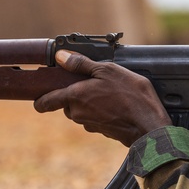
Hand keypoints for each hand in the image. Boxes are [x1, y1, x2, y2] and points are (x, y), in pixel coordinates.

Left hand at [34, 50, 171, 145]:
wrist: (149, 125)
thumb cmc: (130, 96)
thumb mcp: (107, 70)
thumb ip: (82, 64)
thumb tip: (60, 57)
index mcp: (74, 97)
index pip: (45, 103)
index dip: (40, 99)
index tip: (40, 95)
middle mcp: (78, 113)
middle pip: (67, 104)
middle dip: (76, 95)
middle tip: (92, 83)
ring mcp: (90, 124)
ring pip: (82, 111)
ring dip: (91, 102)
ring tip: (110, 92)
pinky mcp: (103, 131)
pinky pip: (96, 118)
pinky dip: (103, 111)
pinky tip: (118, 104)